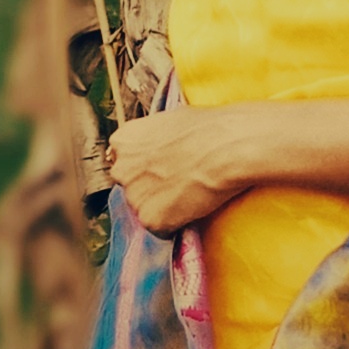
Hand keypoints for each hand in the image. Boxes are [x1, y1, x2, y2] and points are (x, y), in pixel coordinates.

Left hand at [108, 103, 241, 234]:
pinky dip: (176, 222)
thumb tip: (162, 149)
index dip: (146, 167)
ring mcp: (134, 197)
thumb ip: (154, 139)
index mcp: (124, 141)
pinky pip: (162, 227)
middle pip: (132, 185)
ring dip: (163, 205)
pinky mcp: (150, 220)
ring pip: (146, 208)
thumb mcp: (171, 121)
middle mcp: (121, 170)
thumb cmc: (208, 129)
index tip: (161, 168)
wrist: (227, 147)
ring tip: (190, 192)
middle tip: (177, 182)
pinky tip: (193, 206)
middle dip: (150, 187)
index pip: (125, 161)